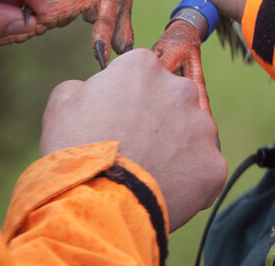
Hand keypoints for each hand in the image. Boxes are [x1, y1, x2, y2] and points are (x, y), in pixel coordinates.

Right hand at [41, 48, 226, 228]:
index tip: (118, 120)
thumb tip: (91, 90)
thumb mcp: (61, 105)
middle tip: (136, 149)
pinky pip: (204, 170)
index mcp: (143, 67)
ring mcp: (201, 126)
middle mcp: (179, 88)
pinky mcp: (213, 164)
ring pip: (192, 134)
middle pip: (172, 100)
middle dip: (158, 120)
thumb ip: (84, 86)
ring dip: (176, 149)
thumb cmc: (76, 154)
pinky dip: (190, 182)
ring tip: (149, 174)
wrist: (95, 207)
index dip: (128, 99)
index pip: (142, 74)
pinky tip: (165, 192)